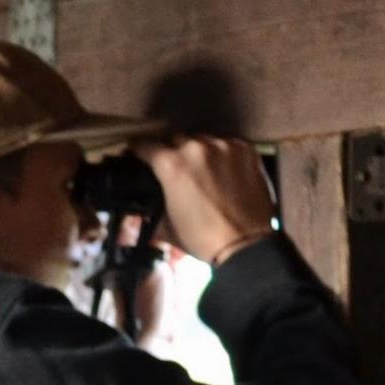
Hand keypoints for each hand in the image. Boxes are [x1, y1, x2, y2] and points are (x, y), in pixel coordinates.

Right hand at [137, 136, 275, 266]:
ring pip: (203, 140)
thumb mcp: (165, 226)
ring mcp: (224, 146)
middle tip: (174, 167)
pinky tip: (224, 172)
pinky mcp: (246, 150)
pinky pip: (227, 145)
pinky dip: (223, 155)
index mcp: (172, 166)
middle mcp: (197, 149)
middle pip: (175, 139)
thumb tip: (142, 204)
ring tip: (203, 171)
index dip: (138, 149)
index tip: (138, 152)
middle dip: (171, 151)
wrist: (245, 245)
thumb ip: (152, 206)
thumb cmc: (203, 239)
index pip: (146, 146)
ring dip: (199, 152)